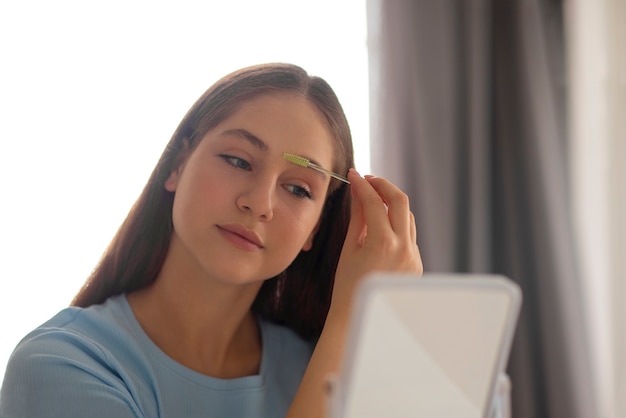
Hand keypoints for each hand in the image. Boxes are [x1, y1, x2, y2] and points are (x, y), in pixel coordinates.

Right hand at [330, 169, 422, 316]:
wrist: (358, 318)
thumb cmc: (347, 286)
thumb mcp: (349, 248)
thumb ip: (357, 217)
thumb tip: (358, 192)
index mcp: (383, 244)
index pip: (374, 202)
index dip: (362, 185)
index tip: (353, 175)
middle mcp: (404, 248)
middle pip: (401, 201)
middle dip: (384, 185)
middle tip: (368, 180)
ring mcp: (414, 257)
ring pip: (408, 217)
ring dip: (392, 204)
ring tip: (373, 201)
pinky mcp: (416, 265)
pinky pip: (409, 236)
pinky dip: (396, 225)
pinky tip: (381, 226)